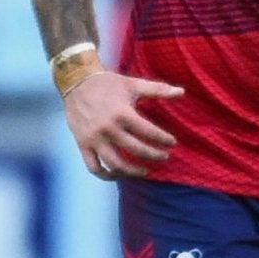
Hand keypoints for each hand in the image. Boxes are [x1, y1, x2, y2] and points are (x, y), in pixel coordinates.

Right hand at [62, 71, 183, 178]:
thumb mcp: (133, 84)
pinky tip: (118, 174)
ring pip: (115, 164)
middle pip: (135, 150)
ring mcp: (94, 139)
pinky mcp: (83, 144)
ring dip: (133, 171)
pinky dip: (106, 175)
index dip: (163, 139)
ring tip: (145, 171)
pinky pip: (94, 167)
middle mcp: (108, 128)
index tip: (172, 143)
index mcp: (122, 113)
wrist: (77, 82)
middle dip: (154, 155)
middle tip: (164, 157)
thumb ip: (158, 90)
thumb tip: (181, 92)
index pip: (148, 132)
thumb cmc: (108, 83)